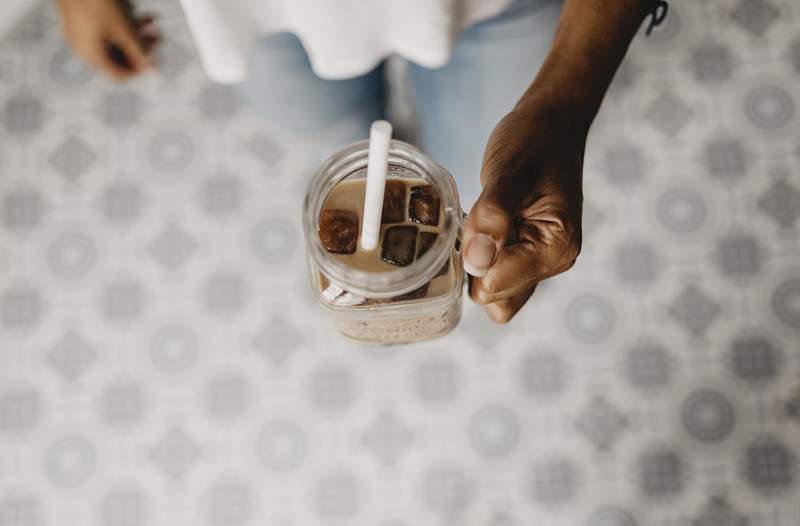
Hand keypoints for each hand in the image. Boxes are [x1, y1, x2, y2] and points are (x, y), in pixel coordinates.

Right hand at [56, 0, 159, 80]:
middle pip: (118, 56)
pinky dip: (120, 22)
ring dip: (134, 31)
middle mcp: (82, 46)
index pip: (118, 75)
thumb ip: (139, 50)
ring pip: (113, 39)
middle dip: (140, 47)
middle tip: (156, 37)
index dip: (139, 69)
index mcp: (90, 55)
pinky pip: (104, 26)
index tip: (154, 60)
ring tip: (150, 19)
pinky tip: (130, 8)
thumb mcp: (124, 28)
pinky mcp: (80, 17)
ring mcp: (79, 31)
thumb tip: (149, 66)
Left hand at [462, 103, 584, 322]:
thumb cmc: (534, 141)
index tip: (470, 221)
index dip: (471, 259)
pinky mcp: (527, 254)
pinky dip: (480, 258)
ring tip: (478, 222)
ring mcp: (540, 261)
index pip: (495, 287)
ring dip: (475, 263)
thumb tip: (477, 263)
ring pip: (493, 291)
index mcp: (555, 248)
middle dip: (473, 264)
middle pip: (493, 296)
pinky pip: (495, 276)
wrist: (552, 123)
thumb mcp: (509, 171)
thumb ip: (493, 216)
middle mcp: (553, 262)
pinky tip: (480, 227)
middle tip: (473, 219)